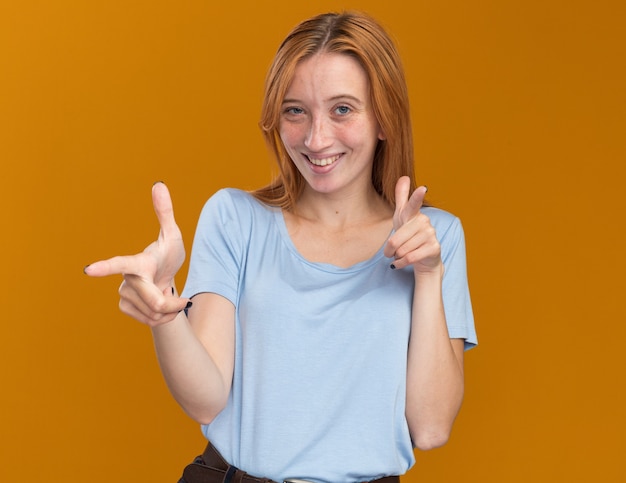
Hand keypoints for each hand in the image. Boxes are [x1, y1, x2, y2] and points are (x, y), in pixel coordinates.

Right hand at [84, 182, 189, 325]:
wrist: (163, 280)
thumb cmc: (167, 255)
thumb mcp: (172, 236)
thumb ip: (165, 212)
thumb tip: (159, 184)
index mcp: (136, 262)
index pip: (120, 264)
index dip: (106, 267)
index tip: (89, 270)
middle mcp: (126, 279)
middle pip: (155, 302)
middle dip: (174, 304)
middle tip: (183, 300)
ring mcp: (123, 294)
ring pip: (155, 314)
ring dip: (171, 311)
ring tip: (169, 298)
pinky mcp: (124, 307)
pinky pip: (152, 322)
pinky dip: (164, 318)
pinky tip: (160, 308)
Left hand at [384, 176, 442, 273]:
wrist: (423, 257)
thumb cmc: (409, 234)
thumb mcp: (402, 216)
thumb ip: (402, 197)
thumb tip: (403, 176)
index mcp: (414, 214)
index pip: (414, 204)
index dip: (417, 197)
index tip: (422, 188)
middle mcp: (425, 222)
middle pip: (396, 239)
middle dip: (390, 249)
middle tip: (392, 251)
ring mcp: (431, 235)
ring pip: (403, 249)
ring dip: (397, 256)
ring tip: (401, 255)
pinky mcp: (434, 248)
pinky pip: (410, 258)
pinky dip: (401, 263)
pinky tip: (400, 263)